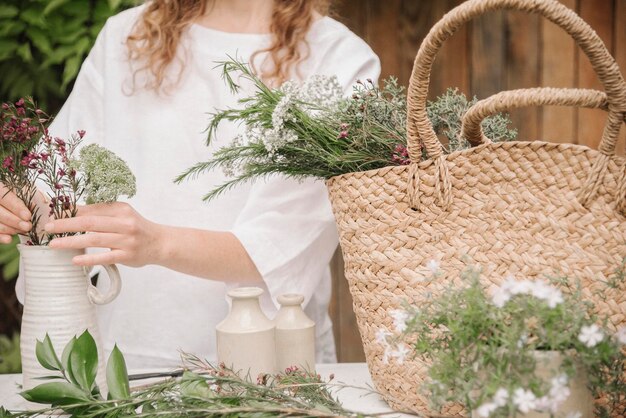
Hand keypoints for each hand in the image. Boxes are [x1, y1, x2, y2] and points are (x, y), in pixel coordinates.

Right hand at [0, 184, 32, 242]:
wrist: (7, 201)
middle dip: (15, 221)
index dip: (16, 208)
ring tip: (23, 230)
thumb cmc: (16, 192)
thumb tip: (43, 203)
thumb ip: (32, 194)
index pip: (5, 198)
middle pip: (0, 213)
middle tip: (28, 227)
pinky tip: (9, 239)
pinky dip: (0, 237)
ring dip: (10, 229)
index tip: (28, 216)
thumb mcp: (24, 188)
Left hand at [45, 202, 163, 266]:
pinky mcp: (127, 255)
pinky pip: (105, 257)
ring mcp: (126, 240)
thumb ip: (102, 212)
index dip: (71, 211)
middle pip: (90, 222)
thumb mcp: (123, 215)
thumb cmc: (137, 228)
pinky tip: (74, 260)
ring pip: (94, 239)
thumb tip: (73, 210)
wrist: (161, 243)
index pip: (92, 209)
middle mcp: (125, 223)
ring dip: (71, 241)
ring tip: (54, 244)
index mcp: (121, 209)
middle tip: (48, 227)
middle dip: (66, 224)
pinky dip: (88, 259)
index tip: (53, 213)